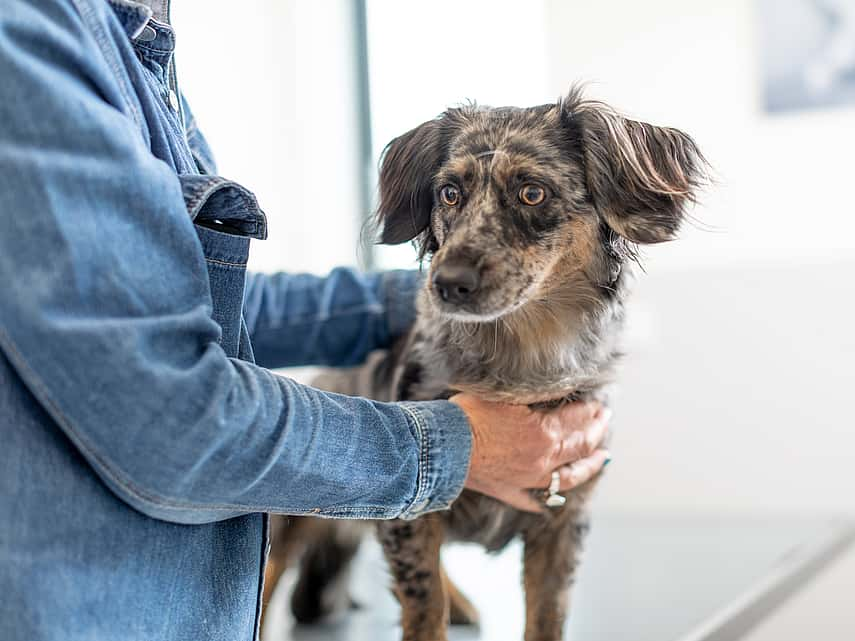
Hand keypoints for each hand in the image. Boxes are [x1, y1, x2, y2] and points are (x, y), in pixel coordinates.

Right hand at [450, 394, 610, 512]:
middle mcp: (543, 459)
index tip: (598, 404)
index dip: (590, 411)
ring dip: (588, 466)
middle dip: (596, 432)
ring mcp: (529, 479)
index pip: (577, 420)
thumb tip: (555, 394)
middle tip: (605, 420)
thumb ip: (534, 398)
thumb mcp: (505, 396)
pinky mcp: (510, 491)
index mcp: (544, 433)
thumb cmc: (468, 415)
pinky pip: (534, 499)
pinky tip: (551, 500)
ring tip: (601, 459)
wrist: (441, 447)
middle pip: (580, 447)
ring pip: (569, 477)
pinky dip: (545, 499)